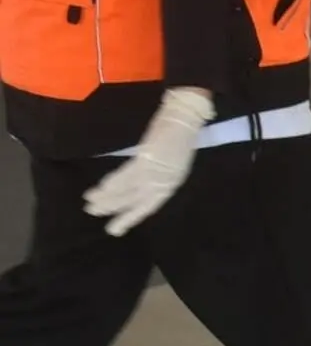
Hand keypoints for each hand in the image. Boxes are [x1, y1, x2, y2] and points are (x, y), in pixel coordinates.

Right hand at [84, 87, 213, 236]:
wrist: (185, 116)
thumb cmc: (178, 135)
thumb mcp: (171, 160)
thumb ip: (158, 173)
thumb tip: (139, 183)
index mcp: (171, 182)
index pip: (149, 206)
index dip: (131, 217)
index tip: (115, 229)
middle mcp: (164, 182)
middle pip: (135, 202)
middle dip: (113, 209)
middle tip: (92, 213)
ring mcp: (156, 172)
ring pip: (127, 191)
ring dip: (107, 198)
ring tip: (89, 203)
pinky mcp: (148, 159)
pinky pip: (126, 175)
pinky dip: (113, 183)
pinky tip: (101, 188)